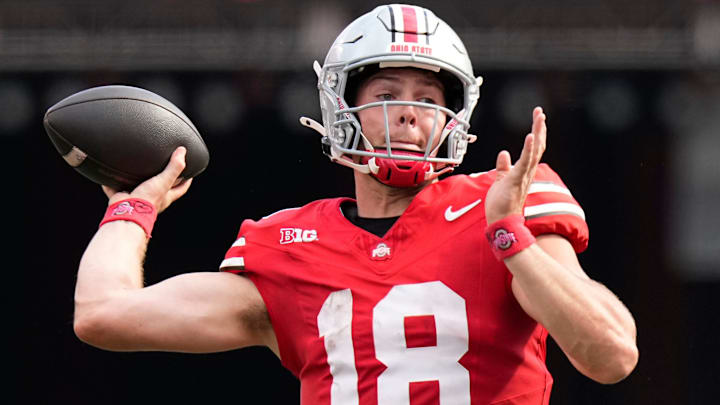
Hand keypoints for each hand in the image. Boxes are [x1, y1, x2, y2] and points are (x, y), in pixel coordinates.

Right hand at [102, 146, 192, 212]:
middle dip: (161, 179)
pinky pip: (115, 189)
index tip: (189, 173)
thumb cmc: (148, 200)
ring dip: (136, 180)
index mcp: (165, 196)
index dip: (186, 181)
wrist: (127, 212)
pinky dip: (111, 183)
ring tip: (134, 167)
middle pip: (160, 188)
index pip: (181, 188)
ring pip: (137, 188)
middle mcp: (152, 199)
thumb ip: (174, 167)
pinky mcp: (121, 198)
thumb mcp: (164, 181)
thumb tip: (182, 151)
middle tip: (161, 167)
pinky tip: (108, 174)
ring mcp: (137, 199)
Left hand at [485, 106, 546, 223]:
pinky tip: (531, 136)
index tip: (537, 118)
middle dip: (539, 128)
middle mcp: (528, 172)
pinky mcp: (517, 179)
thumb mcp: (500, 179)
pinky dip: (528, 149)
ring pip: (534, 151)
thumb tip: (504, 154)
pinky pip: (525, 162)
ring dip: (537, 133)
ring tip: (539, 117)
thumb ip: (503, 166)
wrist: (501, 221)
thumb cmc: (501, 204)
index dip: (536, 133)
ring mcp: (524, 175)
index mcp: (524, 170)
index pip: (533, 148)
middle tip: (540, 112)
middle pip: (537, 146)